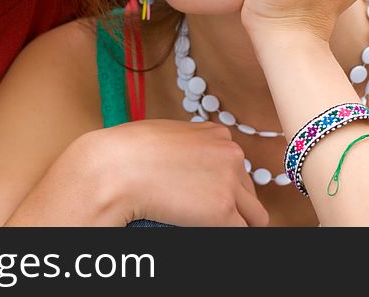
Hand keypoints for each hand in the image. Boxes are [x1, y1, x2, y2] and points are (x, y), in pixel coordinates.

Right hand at [73, 120, 268, 226]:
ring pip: (253, 215)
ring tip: (207, 226)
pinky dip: (225, 234)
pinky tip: (203, 231)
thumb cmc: (128, 151)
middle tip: (205, 215)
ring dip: (235, 222)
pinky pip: (240, 232)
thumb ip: (190, 147)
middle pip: (248, 191)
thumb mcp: (167, 136)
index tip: (208, 197)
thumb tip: (193, 165)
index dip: (224, 186)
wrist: (115, 167)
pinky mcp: (224, 211)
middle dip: (233, 204)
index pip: (237, 167)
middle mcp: (231, 154)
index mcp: (217, 135)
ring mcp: (230, 183)